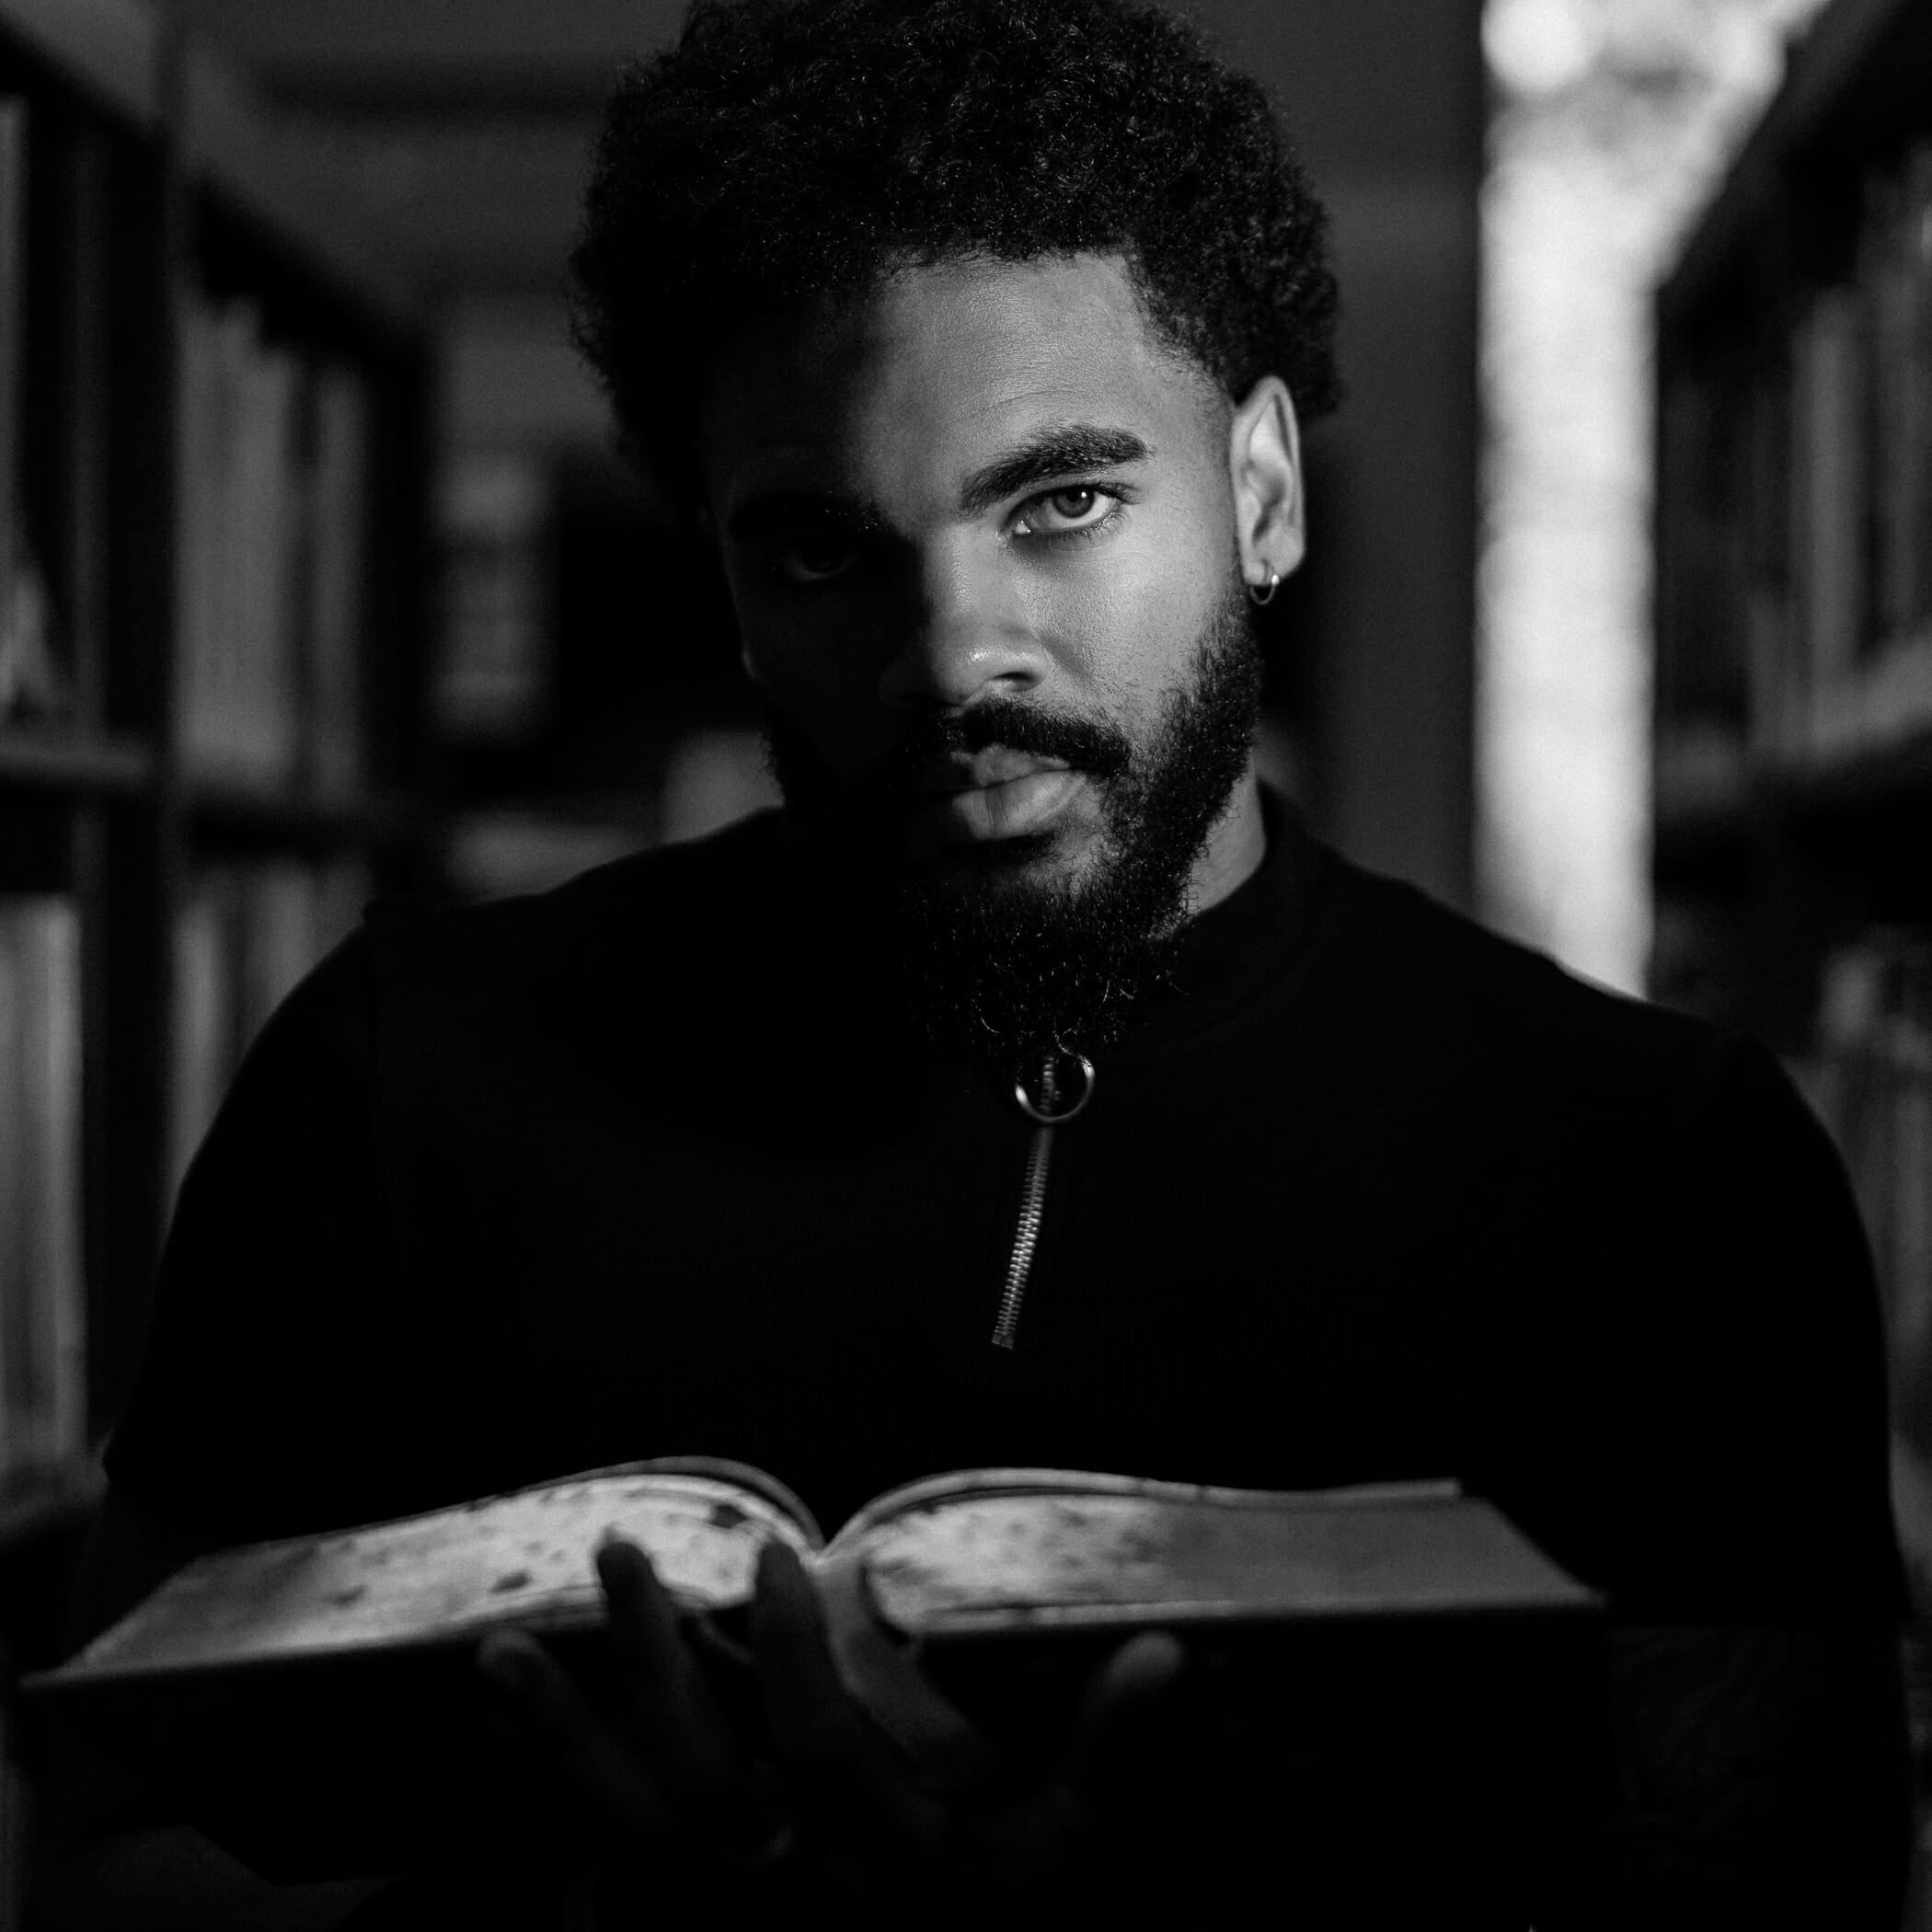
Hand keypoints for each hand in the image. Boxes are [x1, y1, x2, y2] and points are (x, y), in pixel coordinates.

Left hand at [477, 1536, 1188, 1918]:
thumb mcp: (1088, 1857)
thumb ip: (1115, 1754)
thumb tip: (1165, 1649)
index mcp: (896, 1871)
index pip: (828, 1754)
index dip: (795, 1656)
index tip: (773, 1555)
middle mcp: (804, 1909)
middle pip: (705, 1786)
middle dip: (650, 1665)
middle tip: (614, 1553)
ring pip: (635, 1843)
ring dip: (562, 1745)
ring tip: (498, 1654)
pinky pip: (611, 1906)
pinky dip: (557, 1833)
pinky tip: (509, 1767)